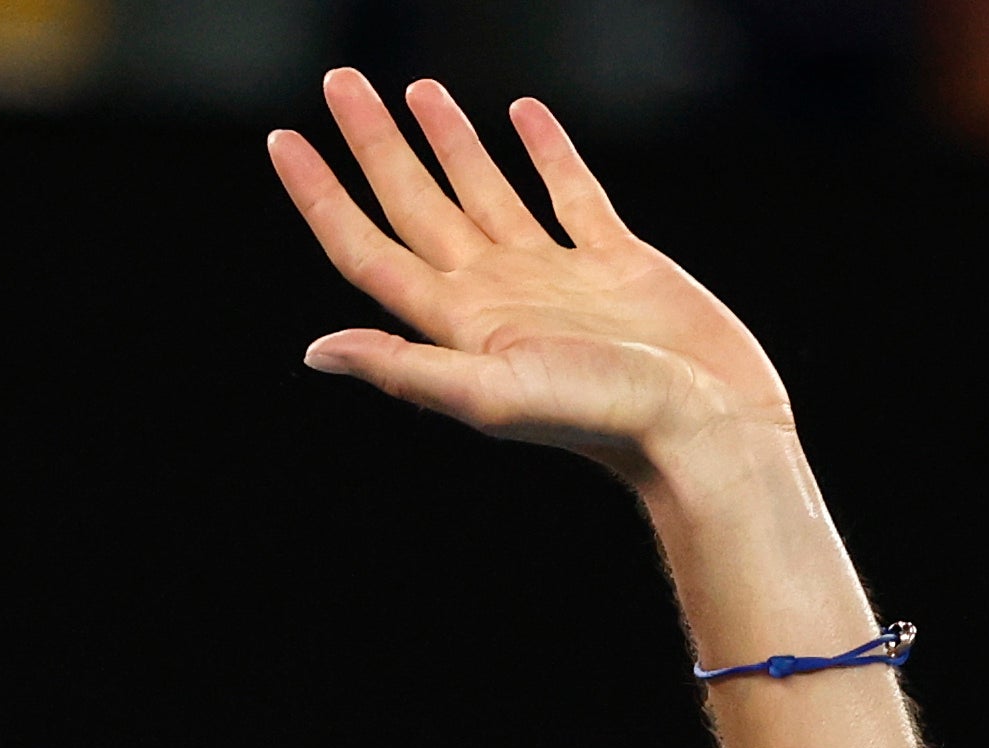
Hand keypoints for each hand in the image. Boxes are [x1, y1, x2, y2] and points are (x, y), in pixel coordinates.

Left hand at [268, 72, 791, 487]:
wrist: (704, 427)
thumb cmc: (601, 418)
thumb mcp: (489, 394)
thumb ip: (404, 366)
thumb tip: (315, 351)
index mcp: (457, 322)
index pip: (368, 247)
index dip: (321, 195)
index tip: (283, 139)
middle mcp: (494, 293)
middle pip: (414, 204)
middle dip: (374, 142)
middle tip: (339, 79)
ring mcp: (553, 275)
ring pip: (484, 191)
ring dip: (447, 141)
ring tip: (417, 89)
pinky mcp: (615, 261)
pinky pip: (570, 192)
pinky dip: (545, 151)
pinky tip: (523, 115)